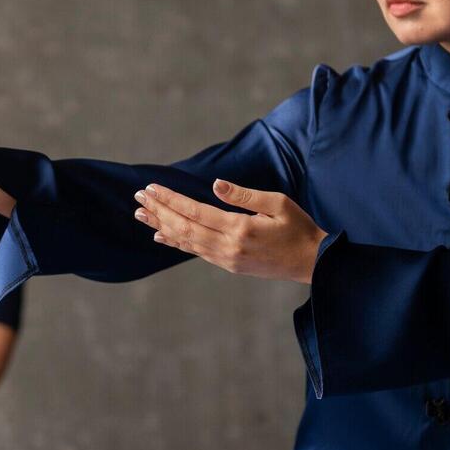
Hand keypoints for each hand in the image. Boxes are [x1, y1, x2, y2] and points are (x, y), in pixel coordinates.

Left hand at [132, 180, 327, 283]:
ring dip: (162, 226)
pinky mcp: (228, 265)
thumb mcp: (277, 203)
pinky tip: (161, 234)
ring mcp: (226, 258)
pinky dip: (176, 242)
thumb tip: (216, 184)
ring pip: (186, 241)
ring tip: (141, 213)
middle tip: (138, 197)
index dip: (171, 200)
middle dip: (159, 211)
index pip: (195, 211)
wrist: (311, 263)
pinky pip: (195, 252)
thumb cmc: (297, 228)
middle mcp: (227, 246)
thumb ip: (244, 195)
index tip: (152, 188)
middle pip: (184, 227)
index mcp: (239, 228)